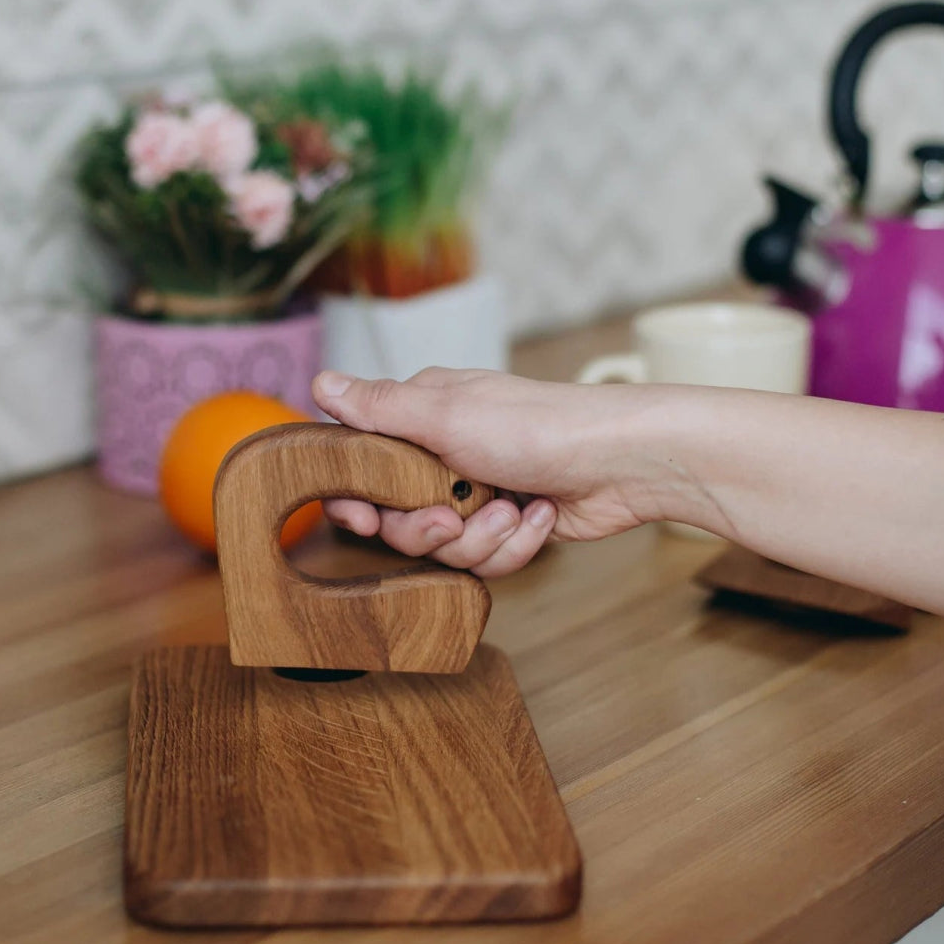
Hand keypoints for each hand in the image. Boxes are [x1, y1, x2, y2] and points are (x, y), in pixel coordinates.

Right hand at [312, 367, 688, 576]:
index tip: (364, 517)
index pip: (363, 468)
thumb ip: (379, 409)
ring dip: (482, 538)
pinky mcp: (509, 525)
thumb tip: (320, 383)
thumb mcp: (447, 413)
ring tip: (514, 509)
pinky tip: (539, 516)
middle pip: (400, 522)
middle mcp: (444, 455)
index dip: (358, 501)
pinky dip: (515, 546)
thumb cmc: (540, 425)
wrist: (623, 462)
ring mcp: (478, 492)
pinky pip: (486, 560)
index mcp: (421, 418)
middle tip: (454, 515)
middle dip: (430, 528)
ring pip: (445, 549)